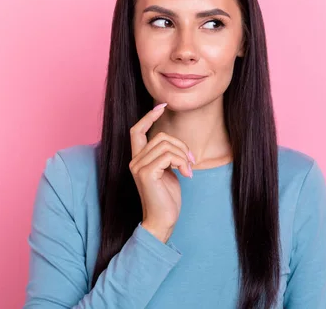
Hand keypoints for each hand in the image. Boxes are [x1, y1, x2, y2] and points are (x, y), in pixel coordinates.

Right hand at [129, 103, 194, 242]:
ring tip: (188, 170)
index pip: (137, 131)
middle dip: (181, 146)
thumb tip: (176, 145)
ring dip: (184, 156)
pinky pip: (169, 155)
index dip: (148, 117)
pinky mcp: (146, 173)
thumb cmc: (167, 199)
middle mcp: (134, 161)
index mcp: (138, 159)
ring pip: (166, 145)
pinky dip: (182, 162)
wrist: (162, 220)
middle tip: (191, 162)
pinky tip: (186, 175)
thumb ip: (167, 157)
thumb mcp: (168, 172)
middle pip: (161, 136)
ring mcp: (138, 167)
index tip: (162, 106)